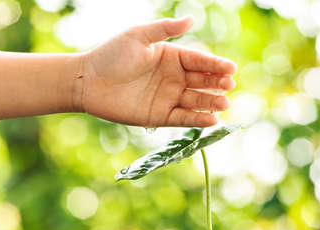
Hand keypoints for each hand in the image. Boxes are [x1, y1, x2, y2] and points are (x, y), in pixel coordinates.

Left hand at [76, 16, 236, 127]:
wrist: (88, 81)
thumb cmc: (111, 55)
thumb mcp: (139, 36)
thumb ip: (165, 29)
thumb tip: (191, 18)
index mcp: (171, 57)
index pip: (199, 61)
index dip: (216, 65)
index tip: (232, 69)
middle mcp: (172, 78)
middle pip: (201, 82)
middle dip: (217, 84)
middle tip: (228, 86)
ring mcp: (167, 98)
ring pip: (195, 101)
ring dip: (211, 103)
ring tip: (224, 104)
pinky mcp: (158, 117)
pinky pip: (182, 119)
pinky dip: (196, 120)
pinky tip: (211, 120)